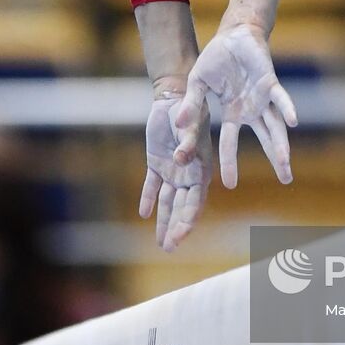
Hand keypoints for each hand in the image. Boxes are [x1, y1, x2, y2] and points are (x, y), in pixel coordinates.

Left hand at [138, 77, 211, 250]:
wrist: (176, 96)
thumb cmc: (189, 109)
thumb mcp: (190, 125)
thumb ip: (188, 142)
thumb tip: (182, 159)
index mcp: (200, 169)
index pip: (194, 202)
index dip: (187, 221)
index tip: (179, 237)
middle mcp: (188, 174)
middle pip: (182, 207)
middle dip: (176, 228)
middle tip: (169, 249)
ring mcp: (172, 170)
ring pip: (168, 201)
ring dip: (164, 221)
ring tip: (160, 243)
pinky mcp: (157, 162)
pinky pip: (152, 185)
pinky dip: (149, 198)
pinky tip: (144, 213)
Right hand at [179, 23, 297, 189]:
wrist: (232, 35)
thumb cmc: (215, 59)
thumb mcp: (197, 83)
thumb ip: (191, 104)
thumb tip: (178, 125)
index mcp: (233, 112)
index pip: (230, 142)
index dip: (229, 162)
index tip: (229, 184)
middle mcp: (252, 110)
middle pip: (267, 138)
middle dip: (276, 159)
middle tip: (286, 180)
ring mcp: (263, 98)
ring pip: (276, 125)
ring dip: (281, 144)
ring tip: (286, 163)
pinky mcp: (270, 83)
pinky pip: (280, 99)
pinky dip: (286, 109)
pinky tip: (293, 122)